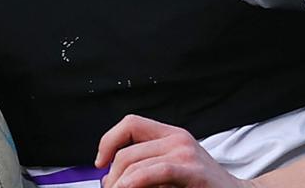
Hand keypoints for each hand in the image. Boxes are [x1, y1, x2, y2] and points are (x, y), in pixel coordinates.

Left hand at [95, 115, 253, 187]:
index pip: (130, 124)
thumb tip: (109, 176)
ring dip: (119, 184)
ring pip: (134, 164)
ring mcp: (185, 153)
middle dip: (112, 176)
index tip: (101, 162)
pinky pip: (154, 172)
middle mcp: (178, 139)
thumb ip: (147, 165)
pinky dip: (135, 182)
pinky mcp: (191, 171)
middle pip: (127, 151)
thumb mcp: (173, 169)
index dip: (109, 141)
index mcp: (172, 135)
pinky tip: (127, 187)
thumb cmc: (203, 187)